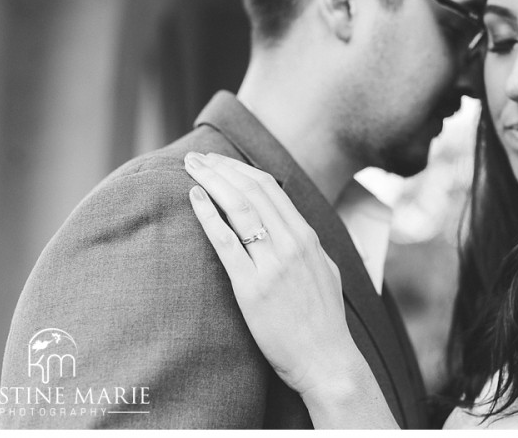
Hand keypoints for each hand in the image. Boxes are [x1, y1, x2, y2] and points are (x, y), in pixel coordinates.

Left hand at [184, 151, 362, 396]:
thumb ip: (307, 245)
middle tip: (196, 156)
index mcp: (308, 237)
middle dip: (221, 167)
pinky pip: (226, 242)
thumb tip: (291, 226)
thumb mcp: (325, 270)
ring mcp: (273, 264)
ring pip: (239, 208)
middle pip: (252, 190)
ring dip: (211, 182)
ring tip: (190, 167)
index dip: (240, 169)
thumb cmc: (324, 321)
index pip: (271, 187)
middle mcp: (292, 244)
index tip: (219, 160)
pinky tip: (194, 199)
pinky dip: (208, 216)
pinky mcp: (252, 288)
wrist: (327, 361)